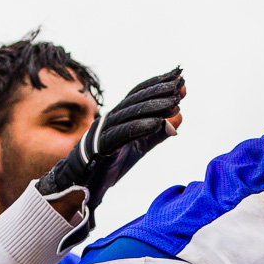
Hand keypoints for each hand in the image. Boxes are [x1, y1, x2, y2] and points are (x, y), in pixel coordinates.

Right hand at [39, 67, 185, 248]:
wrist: (82, 187)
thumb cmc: (109, 164)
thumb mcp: (139, 147)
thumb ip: (158, 132)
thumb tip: (180, 114)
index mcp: (117, 117)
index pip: (139, 94)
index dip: (158, 83)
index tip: (180, 76)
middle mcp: (109, 119)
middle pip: (135, 99)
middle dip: (159, 90)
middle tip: (180, 83)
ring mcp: (102, 131)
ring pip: (129, 113)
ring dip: (154, 106)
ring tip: (175, 102)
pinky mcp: (99, 147)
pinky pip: (121, 134)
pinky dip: (140, 127)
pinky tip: (157, 123)